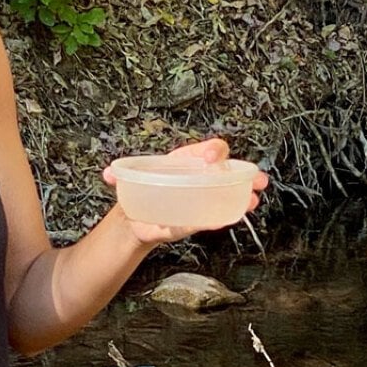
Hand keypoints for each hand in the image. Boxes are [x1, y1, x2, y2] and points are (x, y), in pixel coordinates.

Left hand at [103, 137, 269, 244]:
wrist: (139, 216)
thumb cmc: (141, 192)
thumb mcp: (131, 181)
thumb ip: (120, 177)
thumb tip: (108, 174)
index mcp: (186, 161)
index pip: (207, 149)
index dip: (213, 150)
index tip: (210, 159)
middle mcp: (201, 176)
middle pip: (229, 169)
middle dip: (245, 172)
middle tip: (258, 179)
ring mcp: (205, 195)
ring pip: (231, 191)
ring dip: (245, 194)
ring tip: (254, 200)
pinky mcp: (203, 214)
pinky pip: (220, 212)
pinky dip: (227, 215)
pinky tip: (231, 218)